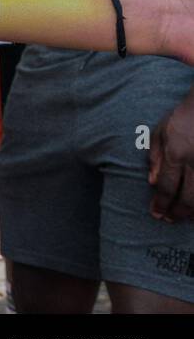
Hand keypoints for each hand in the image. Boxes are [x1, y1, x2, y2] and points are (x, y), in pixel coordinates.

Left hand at [148, 89, 193, 220]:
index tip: (156, 215)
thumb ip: (154, 156)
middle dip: (177, 213)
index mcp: (176, 152)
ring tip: (186, 219)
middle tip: (169, 221)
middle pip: (187, 197)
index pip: (165, 186)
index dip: (160, 204)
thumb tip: (151, 183)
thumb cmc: (183, 117)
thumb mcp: (161, 131)